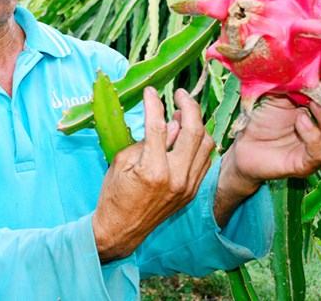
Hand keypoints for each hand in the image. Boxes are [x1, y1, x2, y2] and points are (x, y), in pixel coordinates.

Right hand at [92, 87, 214, 261]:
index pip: (158, 126)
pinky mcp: (192, 191)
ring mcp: (187, 186)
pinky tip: (188, 134)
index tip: (151, 90)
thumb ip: (146, 140)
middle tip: (179, 93)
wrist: (121, 229)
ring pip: (206, 144)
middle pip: (193, 131)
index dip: (154, 103)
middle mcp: (176, 177)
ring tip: (182, 113)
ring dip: (197, 124)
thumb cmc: (114, 193)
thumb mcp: (122, 161)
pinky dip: (199, 143)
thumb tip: (170, 123)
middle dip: (188, 105)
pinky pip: (205, 160)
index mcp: (153, 170)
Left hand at [213, 77, 320, 225]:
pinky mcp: (307, 164)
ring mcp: (318, 148)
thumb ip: (293, 80)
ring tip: (311, 103)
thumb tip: (306, 58)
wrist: (243, 147)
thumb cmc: (262, 118)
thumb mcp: (278, 94)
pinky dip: (313, 136)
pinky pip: (320, 152)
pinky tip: (300, 122)